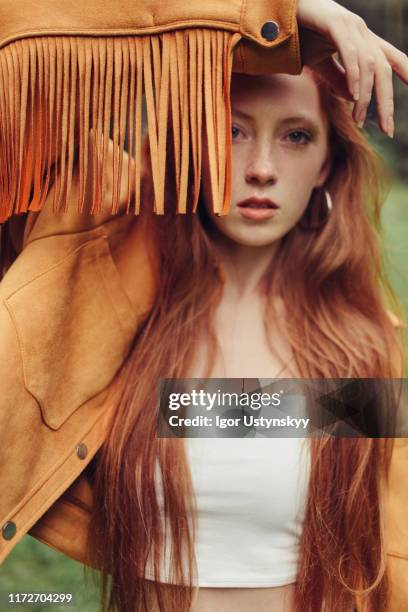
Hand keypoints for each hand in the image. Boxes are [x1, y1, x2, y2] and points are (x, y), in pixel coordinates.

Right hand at [297, 0, 407, 136]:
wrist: (278, 15)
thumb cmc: (300, 37)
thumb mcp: (322, 64)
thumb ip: (338, 80)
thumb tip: (354, 98)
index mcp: (361, 39)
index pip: (389, 57)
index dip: (404, 71)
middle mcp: (361, 31)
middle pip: (382, 69)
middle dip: (386, 101)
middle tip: (386, 129)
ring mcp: (350, 26)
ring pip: (368, 65)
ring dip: (365, 96)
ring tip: (358, 118)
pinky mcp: (335, 23)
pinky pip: (350, 53)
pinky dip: (354, 75)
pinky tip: (353, 95)